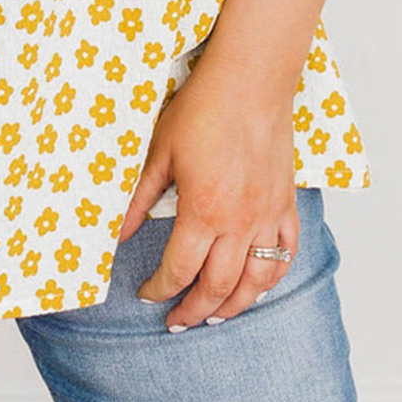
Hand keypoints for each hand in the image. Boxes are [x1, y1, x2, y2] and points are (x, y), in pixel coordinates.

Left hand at [118, 52, 298, 329]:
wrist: (249, 80)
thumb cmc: (202, 108)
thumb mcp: (159, 151)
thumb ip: (139, 198)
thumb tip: (115, 234)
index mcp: (203, 209)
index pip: (179, 269)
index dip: (159, 288)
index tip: (146, 294)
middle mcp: (239, 221)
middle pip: (217, 287)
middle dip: (194, 310)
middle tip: (176, 321)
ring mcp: (267, 215)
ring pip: (255, 281)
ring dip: (234, 306)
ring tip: (214, 317)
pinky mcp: (286, 204)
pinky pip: (285, 254)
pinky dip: (271, 278)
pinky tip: (256, 285)